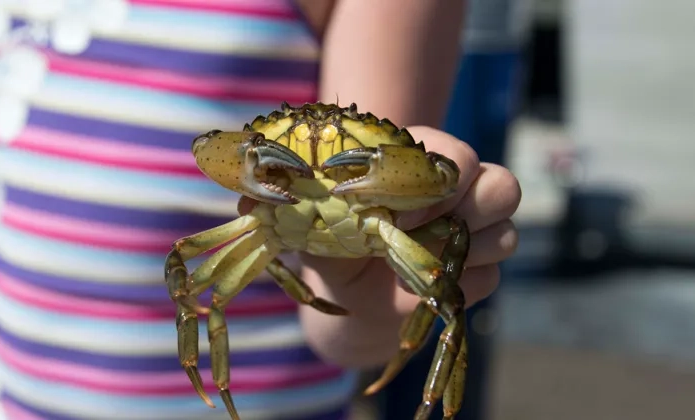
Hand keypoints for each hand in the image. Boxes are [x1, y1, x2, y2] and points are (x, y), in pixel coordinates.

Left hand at [237, 126, 520, 313]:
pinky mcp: (482, 271)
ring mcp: (476, 230)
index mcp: (418, 158)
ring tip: (407, 262)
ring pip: (505, 235)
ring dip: (457, 255)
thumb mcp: (309, 218)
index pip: (455, 154)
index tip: (399, 209)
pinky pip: (489, 280)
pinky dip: (453, 287)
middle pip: (501, 186)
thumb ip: (291, 202)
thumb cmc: (329, 242)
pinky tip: (415, 288)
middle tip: (415, 234)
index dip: (437, 181)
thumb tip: (247, 199)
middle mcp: (458, 188)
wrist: (349, 297)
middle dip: (466, 213)